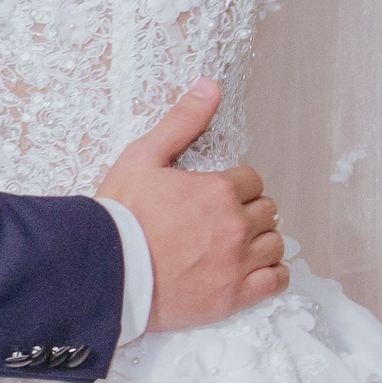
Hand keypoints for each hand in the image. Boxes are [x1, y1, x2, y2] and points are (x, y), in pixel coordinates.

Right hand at [96, 79, 286, 331]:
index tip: (215, 196)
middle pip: (267, 211)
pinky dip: (272, 274)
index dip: (234, 186)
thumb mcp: (144, 157)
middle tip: (223, 220)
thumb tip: (209, 86)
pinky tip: (255, 269)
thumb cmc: (121, 215)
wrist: (105, 271)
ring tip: (237, 245)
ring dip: (261, 241)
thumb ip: (183, 122)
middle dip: (248, 211)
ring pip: (275, 244)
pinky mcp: (233, 296)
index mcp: (218, 190)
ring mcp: (237, 263)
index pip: (252, 181)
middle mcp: (235, 225)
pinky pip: (276, 281)